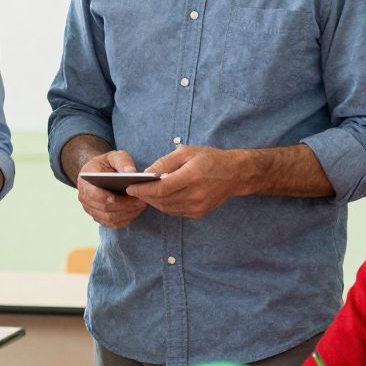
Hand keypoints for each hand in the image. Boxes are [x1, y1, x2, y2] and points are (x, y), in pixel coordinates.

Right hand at [75, 151, 147, 228]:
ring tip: (142, 205)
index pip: (95, 195)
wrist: (98, 173)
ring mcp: (91, 210)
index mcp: (84, 182)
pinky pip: (113, 224)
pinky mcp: (99, 218)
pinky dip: (126, 219)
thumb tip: (131, 171)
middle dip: (125, 206)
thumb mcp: (113, 157)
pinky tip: (137, 210)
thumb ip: (122, 161)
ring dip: (128, 213)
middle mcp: (84, 198)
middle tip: (142, 200)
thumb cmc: (106, 164)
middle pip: (105, 209)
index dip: (110, 198)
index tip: (128, 193)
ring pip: (110, 218)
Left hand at [125, 145, 247, 217]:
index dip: (142, 189)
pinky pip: (175, 211)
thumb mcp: (187, 152)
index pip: (161, 188)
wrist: (235, 174)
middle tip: (133, 191)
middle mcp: (195, 194)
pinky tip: (159, 198)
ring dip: (153, 202)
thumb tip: (146, 173)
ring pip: (167, 208)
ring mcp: (198, 206)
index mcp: (192, 176)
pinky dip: (164, 206)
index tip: (130, 187)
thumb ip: (165, 162)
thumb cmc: (210, 159)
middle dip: (144, 196)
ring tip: (143, 194)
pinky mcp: (199, 213)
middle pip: (162, 200)